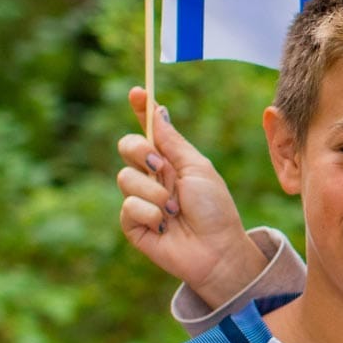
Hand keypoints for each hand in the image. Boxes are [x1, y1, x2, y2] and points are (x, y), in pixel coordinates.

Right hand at [117, 87, 262, 299]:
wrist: (217, 250)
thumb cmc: (215, 210)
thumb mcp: (198, 169)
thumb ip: (174, 143)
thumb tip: (159, 111)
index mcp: (171, 160)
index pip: (150, 130)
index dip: (141, 110)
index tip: (138, 92)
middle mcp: (153, 177)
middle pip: (127, 146)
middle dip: (139, 150)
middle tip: (160, 164)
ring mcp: (141, 199)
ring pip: (125, 178)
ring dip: (153, 192)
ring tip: (174, 210)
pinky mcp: (134, 224)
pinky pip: (128, 207)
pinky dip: (149, 214)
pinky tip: (164, 225)